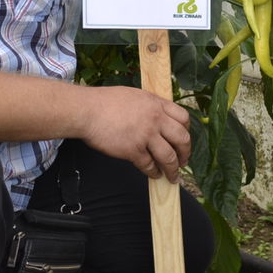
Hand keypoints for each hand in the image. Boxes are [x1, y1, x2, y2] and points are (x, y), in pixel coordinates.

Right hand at [76, 87, 190, 181]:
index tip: (183, 140)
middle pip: (182, 139)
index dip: (186, 131)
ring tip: (172, 177)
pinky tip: (154, 175)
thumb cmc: (105, 102)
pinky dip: (153, 172)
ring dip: (173, 169)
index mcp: (156, 104)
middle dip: (185, 153)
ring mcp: (145, 135)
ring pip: (169, 157)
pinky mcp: (133, 150)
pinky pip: (149, 165)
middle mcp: (155, 119)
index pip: (183, 118)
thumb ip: (149, 106)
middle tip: (183, 162)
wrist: (87, 110)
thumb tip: (158, 117)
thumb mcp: (134, 95)